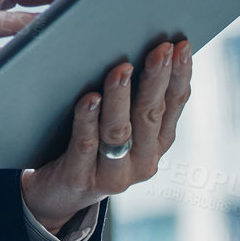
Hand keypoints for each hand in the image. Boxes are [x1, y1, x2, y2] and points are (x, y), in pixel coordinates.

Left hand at [20, 39, 192, 234]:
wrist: (57, 195)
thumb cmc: (89, 146)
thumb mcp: (118, 127)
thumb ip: (131, 99)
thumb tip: (135, 48)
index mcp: (156, 145)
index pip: (174, 106)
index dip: (180, 76)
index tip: (182, 45)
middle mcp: (142, 162)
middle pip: (150, 115)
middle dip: (156, 79)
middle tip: (159, 48)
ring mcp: (113, 175)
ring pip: (119, 131)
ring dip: (121, 97)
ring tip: (122, 67)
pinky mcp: (81, 179)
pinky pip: (86, 145)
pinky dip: (88, 120)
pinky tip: (89, 97)